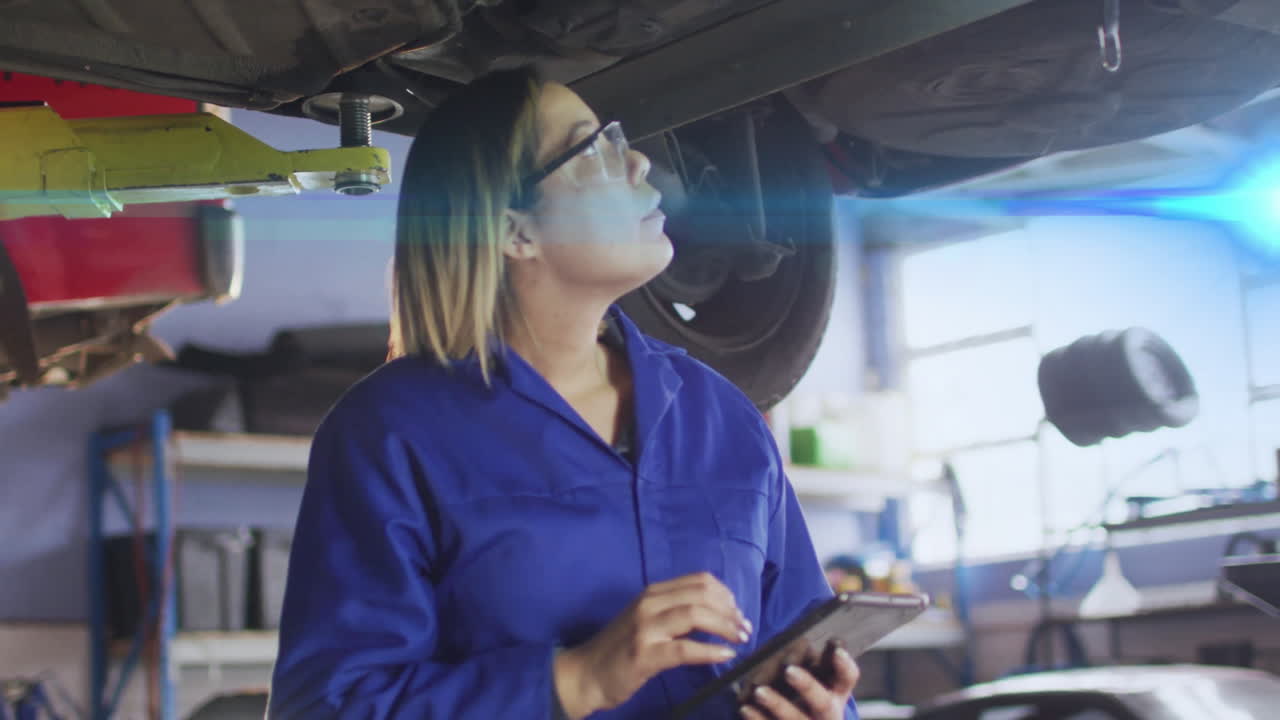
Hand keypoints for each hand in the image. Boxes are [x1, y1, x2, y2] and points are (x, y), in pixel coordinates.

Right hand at [553, 572, 750, 718]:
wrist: (585, 673)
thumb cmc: (620, 649)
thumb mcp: (647, 620)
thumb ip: (675, 611)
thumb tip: (718, 612)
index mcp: (652, 593)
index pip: (699, 581)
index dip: (725, 594)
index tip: (738, 611)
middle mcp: (649, 604)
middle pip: (701, 595)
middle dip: (730, 611)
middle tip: (745, 628)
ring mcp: (645, 628)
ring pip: (695, 615)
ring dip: (725, 626)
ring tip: (740, 639)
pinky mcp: (644, 655)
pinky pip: (685, 648)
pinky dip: (710, 650)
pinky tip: (725, 655)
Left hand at [739, 645, 859, 719]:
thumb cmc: (806, 692)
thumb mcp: (817, 677)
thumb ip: (815, 661)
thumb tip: (810, 642)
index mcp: (837, 692)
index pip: (848, 678)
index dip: (844, 665)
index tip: (835, 648)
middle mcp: (827, 713)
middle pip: (823, 703)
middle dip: (807, 686)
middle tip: (789, 670)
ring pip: (795, 719)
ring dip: (777, 705)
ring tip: (759, 691)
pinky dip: (758, 719)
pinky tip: (745, 707)